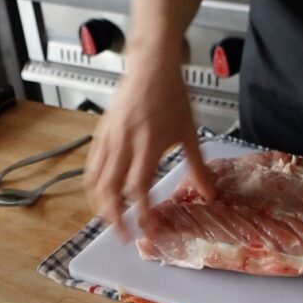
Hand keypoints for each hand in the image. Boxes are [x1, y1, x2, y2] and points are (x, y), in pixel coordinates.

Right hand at [84, 59, 213, 238]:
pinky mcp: (101, 133)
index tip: (149, 229)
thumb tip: (210, 195)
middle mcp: (124, 143)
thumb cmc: (173, 96)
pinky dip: (94, 185)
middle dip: (115, 217)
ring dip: (101, 204)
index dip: (142, 212)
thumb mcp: (190, 133)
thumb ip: (198, 167)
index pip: (139, 188)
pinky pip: (92, 165)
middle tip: (123, 235)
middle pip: (111, 190)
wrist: (152, 66)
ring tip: (110, 220)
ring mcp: (109, 138)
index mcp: (148, 145)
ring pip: (96, 180)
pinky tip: (102, 195)